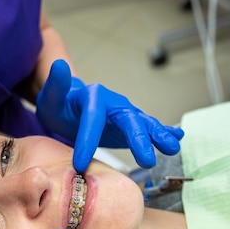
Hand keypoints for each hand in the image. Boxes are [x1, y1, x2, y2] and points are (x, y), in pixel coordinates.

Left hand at [36, 59, 183, 171]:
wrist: (70, 108)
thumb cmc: (60, 106)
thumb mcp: (51, 97)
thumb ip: (55, 84)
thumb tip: (59, 65)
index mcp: (94, 98)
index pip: (92, 119)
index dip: (88, 140)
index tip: (80, 163)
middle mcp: (115, 104)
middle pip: (129, 121)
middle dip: (140, 140)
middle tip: (147, 161)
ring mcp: (126, 114)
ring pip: (145, 124)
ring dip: (159, 136)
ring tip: (173, 148)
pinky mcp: (131, 126)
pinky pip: (150, 128)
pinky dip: (164, 131)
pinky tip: (178, 137)